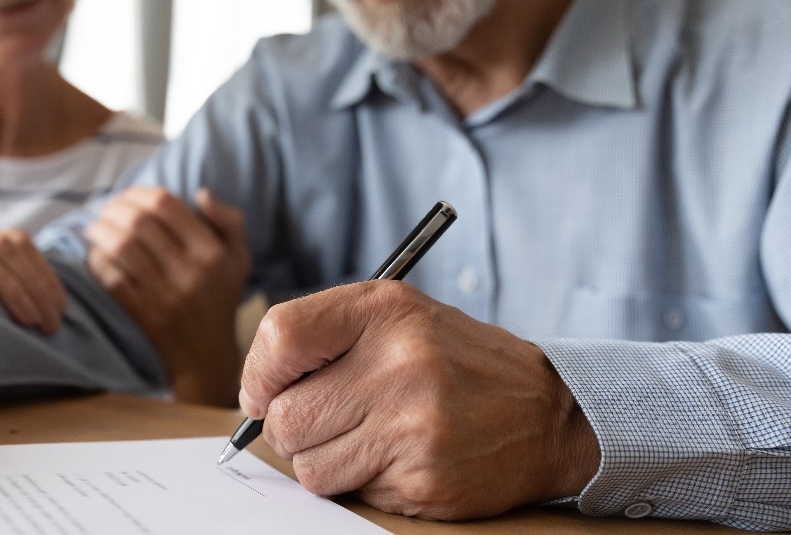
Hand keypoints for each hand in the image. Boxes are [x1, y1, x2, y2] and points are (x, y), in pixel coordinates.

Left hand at [85, 187, 249, 406]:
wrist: (207, 357)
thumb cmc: (220, 299)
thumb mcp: (239, 259)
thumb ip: (228, 221)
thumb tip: (200, 193)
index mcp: (211, 252)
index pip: (166, 204)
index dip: (139, 193)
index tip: (127, 196)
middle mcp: (190, 272)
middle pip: (139, 222)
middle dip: (114, 208)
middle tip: (104, 209)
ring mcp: (165, 295)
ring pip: (121, 248)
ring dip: (100, 231)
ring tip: (94, 228)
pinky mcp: (145, 315)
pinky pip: (112, 279)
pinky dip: (98, 262)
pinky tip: (95, 254)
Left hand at [239, 281, 600, 519]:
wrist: (550, 413)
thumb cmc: (455, 362)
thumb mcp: (397, 317)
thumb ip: (322, 337)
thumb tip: (254, 394)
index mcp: (385, 311)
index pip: (280, 338)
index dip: (258, 374)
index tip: (265, 391)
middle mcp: (400, 363)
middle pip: (284, 416)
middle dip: (289, 427)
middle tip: (323, 420)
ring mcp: (413, 425)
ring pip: (308, 466)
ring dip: (324, 460)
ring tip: (366, 438)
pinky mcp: (424, 479)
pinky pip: (349, 493)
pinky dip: (360, 482)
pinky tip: (397, 458)